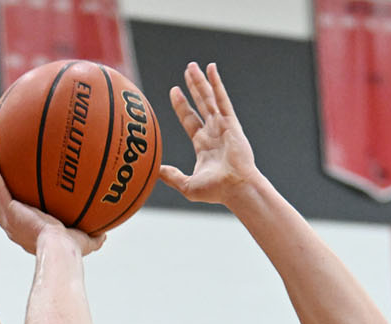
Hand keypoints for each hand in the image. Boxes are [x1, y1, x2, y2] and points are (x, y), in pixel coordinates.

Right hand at [0, 156, 103, 256]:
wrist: (59, 250)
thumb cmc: (71, 252)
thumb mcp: (85, 243)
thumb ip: (94, 238)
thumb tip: (106, 234)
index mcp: (25, 234)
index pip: (13, 221)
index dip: (8, 210)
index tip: (9, 200)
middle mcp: (13, 227)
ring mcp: (9, 219)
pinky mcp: (10, 210)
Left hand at [159, 62, 257, 206]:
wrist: (236, 188)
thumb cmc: (216, 191)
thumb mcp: (187, 185)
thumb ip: (171, 176)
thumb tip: (155, 171)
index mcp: (204, 144)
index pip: (190, 120)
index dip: (182, 106)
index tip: (175, 91)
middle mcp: (213, 132)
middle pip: (200, 104)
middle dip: (193, 88)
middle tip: (187, 71)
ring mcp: (223, 126)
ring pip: (209, 98)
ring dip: (201, 81)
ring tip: (193, 66)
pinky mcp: (231, 123)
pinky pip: (222, 99)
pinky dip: (216, 84)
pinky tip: (211, 69)